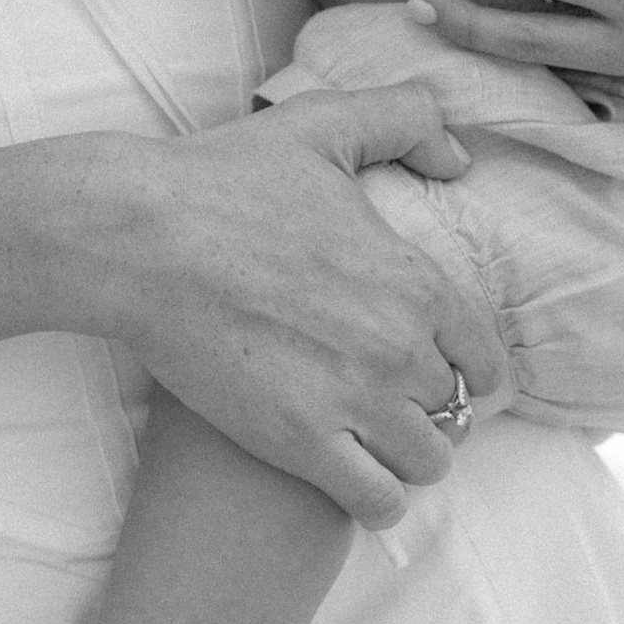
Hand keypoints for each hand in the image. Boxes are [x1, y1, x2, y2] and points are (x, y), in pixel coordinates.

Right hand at [101, 85, 506, 531]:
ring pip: (427, 464)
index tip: (425, 366)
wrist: (139, 238)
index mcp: (415, 280)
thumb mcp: (321, 124)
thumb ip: (405, 121)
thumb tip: (460, 158)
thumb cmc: (222, 179)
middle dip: (425, 410)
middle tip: (383, 399)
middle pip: (455, 413)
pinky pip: (378, 502)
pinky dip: (374, 497)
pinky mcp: (299, 444)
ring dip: (405, 457)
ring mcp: (353, 401)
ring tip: (367, 440)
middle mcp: (399, 347)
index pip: (484, 359)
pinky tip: (345, 474)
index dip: (460, 367)